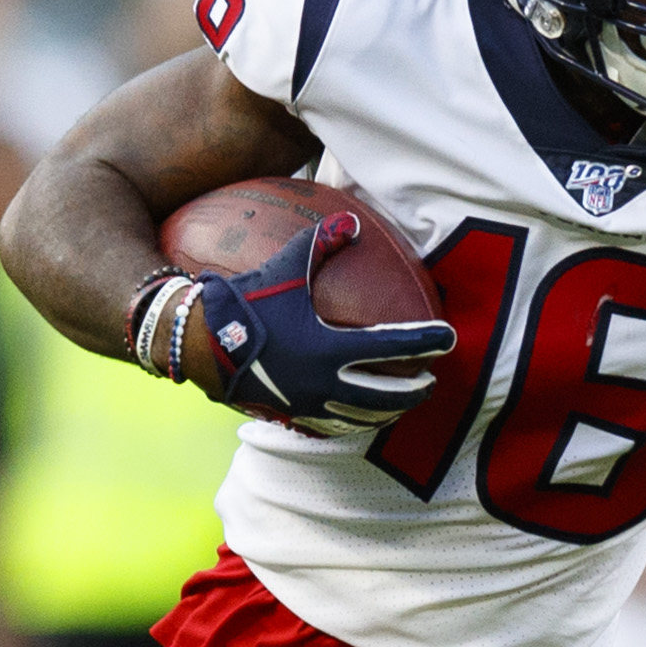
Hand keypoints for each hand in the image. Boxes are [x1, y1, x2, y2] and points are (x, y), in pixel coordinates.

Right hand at [189, 212, 455, 435]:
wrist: (196, 343)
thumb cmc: (244, 302)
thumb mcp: (284, 269)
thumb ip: (320, 244)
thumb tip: (351, 219)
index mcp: (330, 348)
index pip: (394, 347)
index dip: (426, 342)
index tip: (448, 338)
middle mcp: (324, 383)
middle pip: (386, 395)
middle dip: (414, 390)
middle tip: (430, 381)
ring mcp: (308, 406)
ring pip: (362, 417)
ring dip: (387, 412)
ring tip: (402, 404)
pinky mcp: (289, 417)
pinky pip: (330, 427)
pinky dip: (352, 424)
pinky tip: (359, 419)